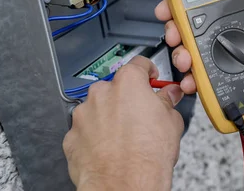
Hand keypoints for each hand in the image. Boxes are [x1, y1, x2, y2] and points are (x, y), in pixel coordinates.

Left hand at [63, 57, 184, 190]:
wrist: (125, 184)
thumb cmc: (147, 155)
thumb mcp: (172, 121)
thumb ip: (167, 102)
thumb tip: (169, 96)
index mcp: (128, 83)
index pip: (138, 64)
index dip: (148, 71)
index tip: (151, 78)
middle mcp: (101, 93)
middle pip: (115, 87)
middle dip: (126, 98)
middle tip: (140, 114)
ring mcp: (83, 115)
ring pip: (97, 108)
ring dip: (108, 117)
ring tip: (125, 136)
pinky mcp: (71, 137)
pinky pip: (85, 130)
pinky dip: (94, 136)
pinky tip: (110, 148)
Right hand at [154, 0, 243, 96]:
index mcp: (230, 8)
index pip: (194, 2)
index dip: (176, 3)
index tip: (167, 8)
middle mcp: (224, 30)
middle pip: (186, 29)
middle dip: (174, 32)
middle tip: (176, 36)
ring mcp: (224, 53)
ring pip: (190, 54)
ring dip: (181, 57)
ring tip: (187, 60)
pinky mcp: (227, 75)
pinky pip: (204, 77)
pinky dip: (193, 79)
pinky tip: (193, 79)